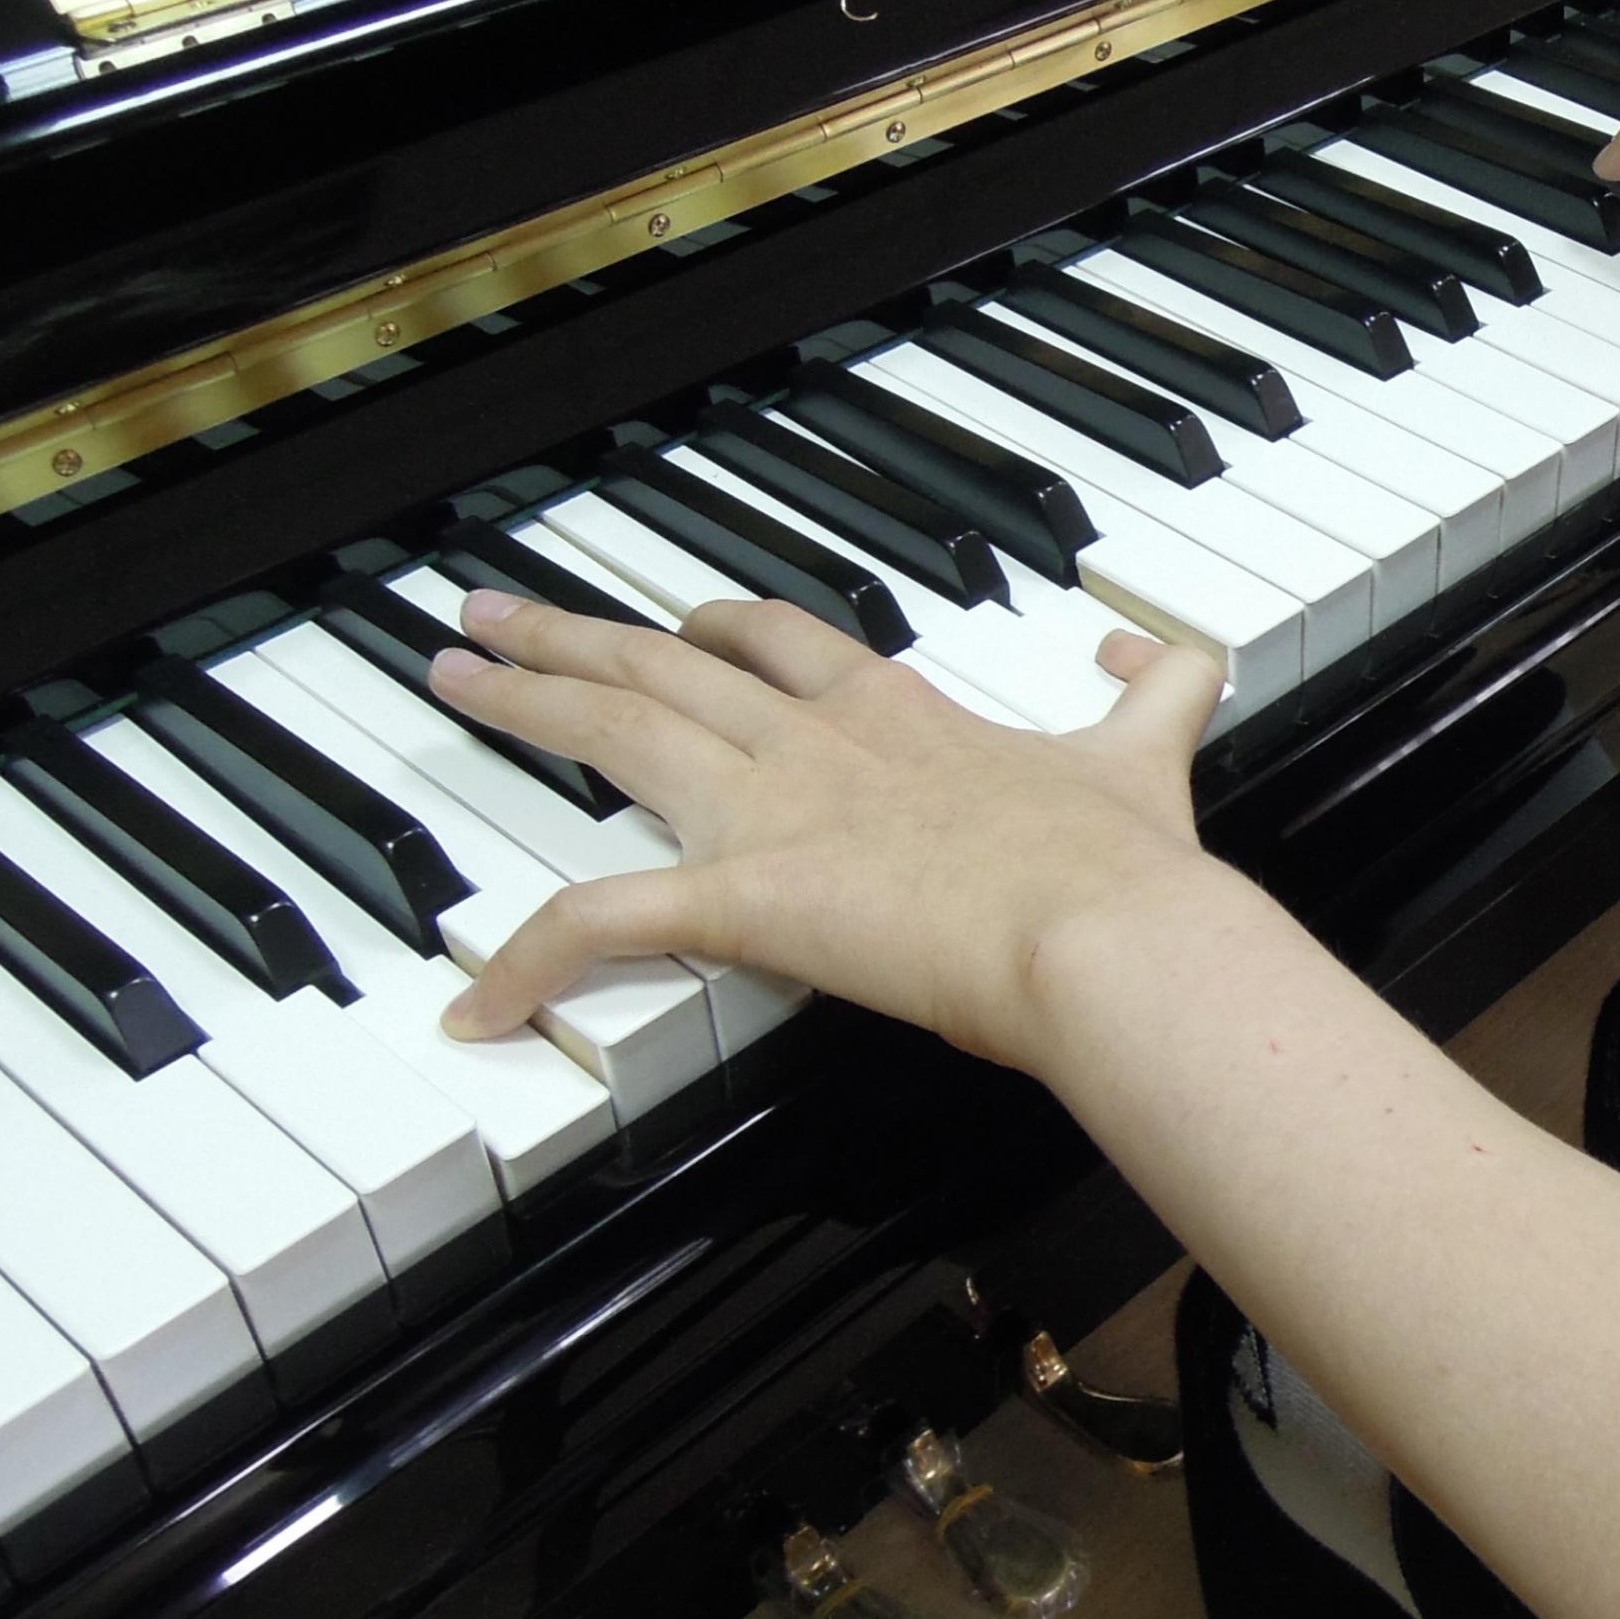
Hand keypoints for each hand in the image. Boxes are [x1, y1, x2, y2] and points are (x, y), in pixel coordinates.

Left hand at [425, 590, 1228, 1068]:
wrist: (1106, 928)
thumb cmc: (1121, 863)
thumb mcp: (1150, 751)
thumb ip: (1158, 691)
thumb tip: (1167, 649)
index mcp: (902, 719)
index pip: (788, 645)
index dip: (723, 628)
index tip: (679, 620)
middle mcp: (819, 746)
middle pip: (670, 663)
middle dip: (575, 634)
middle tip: (491, 613)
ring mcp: (775, 814)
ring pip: (617, 731)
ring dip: (524, 700)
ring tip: (452, 676)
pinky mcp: (745, 898)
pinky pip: (605, 925)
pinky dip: (530, 963)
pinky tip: (476, 1005)